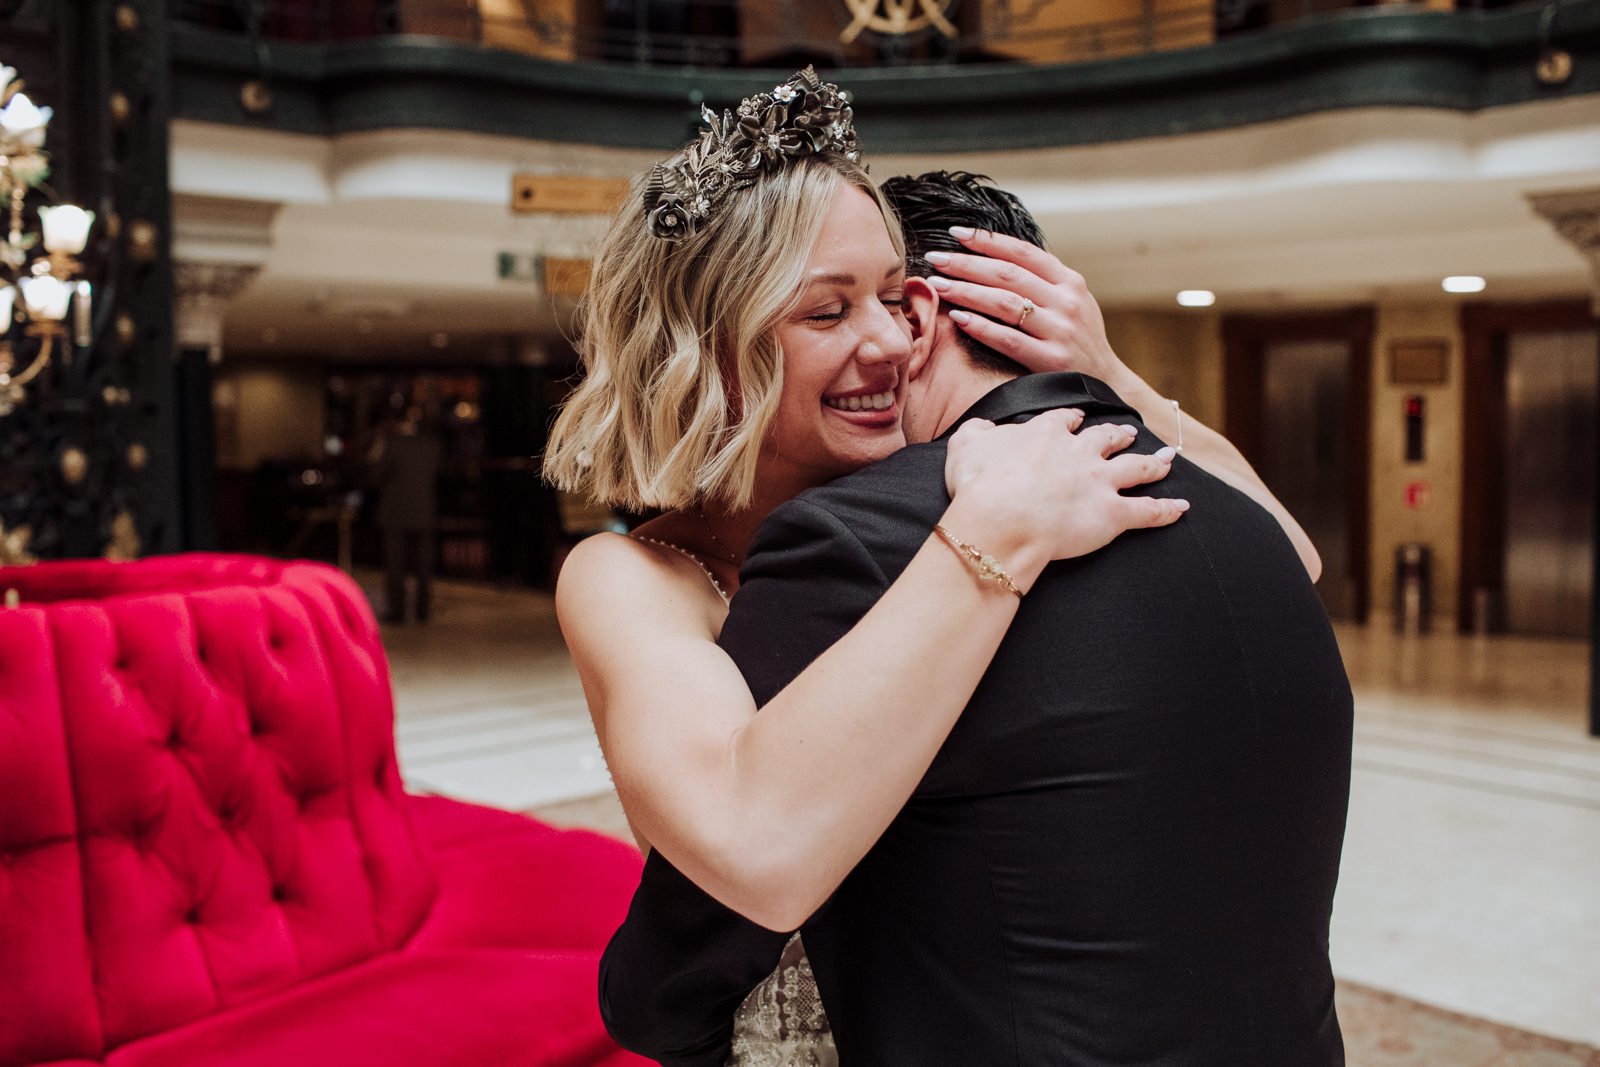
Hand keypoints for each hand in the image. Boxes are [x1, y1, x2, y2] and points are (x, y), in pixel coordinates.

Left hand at [924, 228, 1128, 388]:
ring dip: (966, 291)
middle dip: (966, 263)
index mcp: (1070, 281)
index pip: (1023, 253)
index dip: (987, 241)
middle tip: (936, 258)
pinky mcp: (1051, 359)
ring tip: (938, 285)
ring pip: (1004, 303)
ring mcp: (1060, 330)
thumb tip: (996, 256)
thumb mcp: (1072, 301)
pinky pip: (1008, 340)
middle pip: (1007, 274)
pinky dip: (981, 327)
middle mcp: (1067, 301)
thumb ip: (1043, 281)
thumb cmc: (1078, 339)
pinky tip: (958, 318)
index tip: (956, 233)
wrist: (1107, 383)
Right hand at [942, 410, 1187, 590]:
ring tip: (1168, 460)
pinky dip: (1167, 511)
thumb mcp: (966, 446)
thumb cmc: (978, 485)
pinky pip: (1147, 511)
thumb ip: (976, 431)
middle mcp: (1079, 453)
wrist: (1000, 520)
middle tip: (1127, 432)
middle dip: (1118, 435)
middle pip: (1106, 438)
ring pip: (1136, 468)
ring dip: (1154, 463)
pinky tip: (1182, 509)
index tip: (1076, 418)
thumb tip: (982, 427)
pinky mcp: (1113, 515)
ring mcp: (1100, 483)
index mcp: (1045, 435)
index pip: (1063, 420)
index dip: (1071, 420)